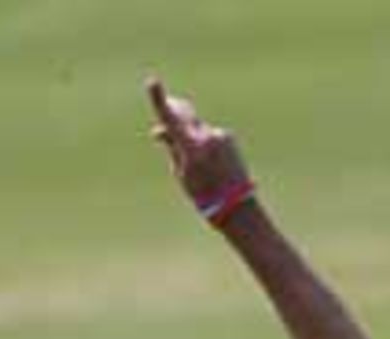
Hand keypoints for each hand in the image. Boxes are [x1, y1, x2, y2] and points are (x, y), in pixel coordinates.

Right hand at [146, 76, 251, 213]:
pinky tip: (212, 162)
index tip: (152, 81)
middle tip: (167, 105)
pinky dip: (206, 143)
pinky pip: (210, 135)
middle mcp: (207, 138)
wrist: (237, 206)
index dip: (159, 100)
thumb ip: (171, 147)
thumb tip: (159, 130)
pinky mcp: (228, 137)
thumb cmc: (204, 195)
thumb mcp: (181, 173)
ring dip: (193, 136)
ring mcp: (219, 136)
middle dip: (174, 112)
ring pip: (197, 128)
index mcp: (192, 149)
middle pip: (184, 115)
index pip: (171, 120)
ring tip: (199, 162)